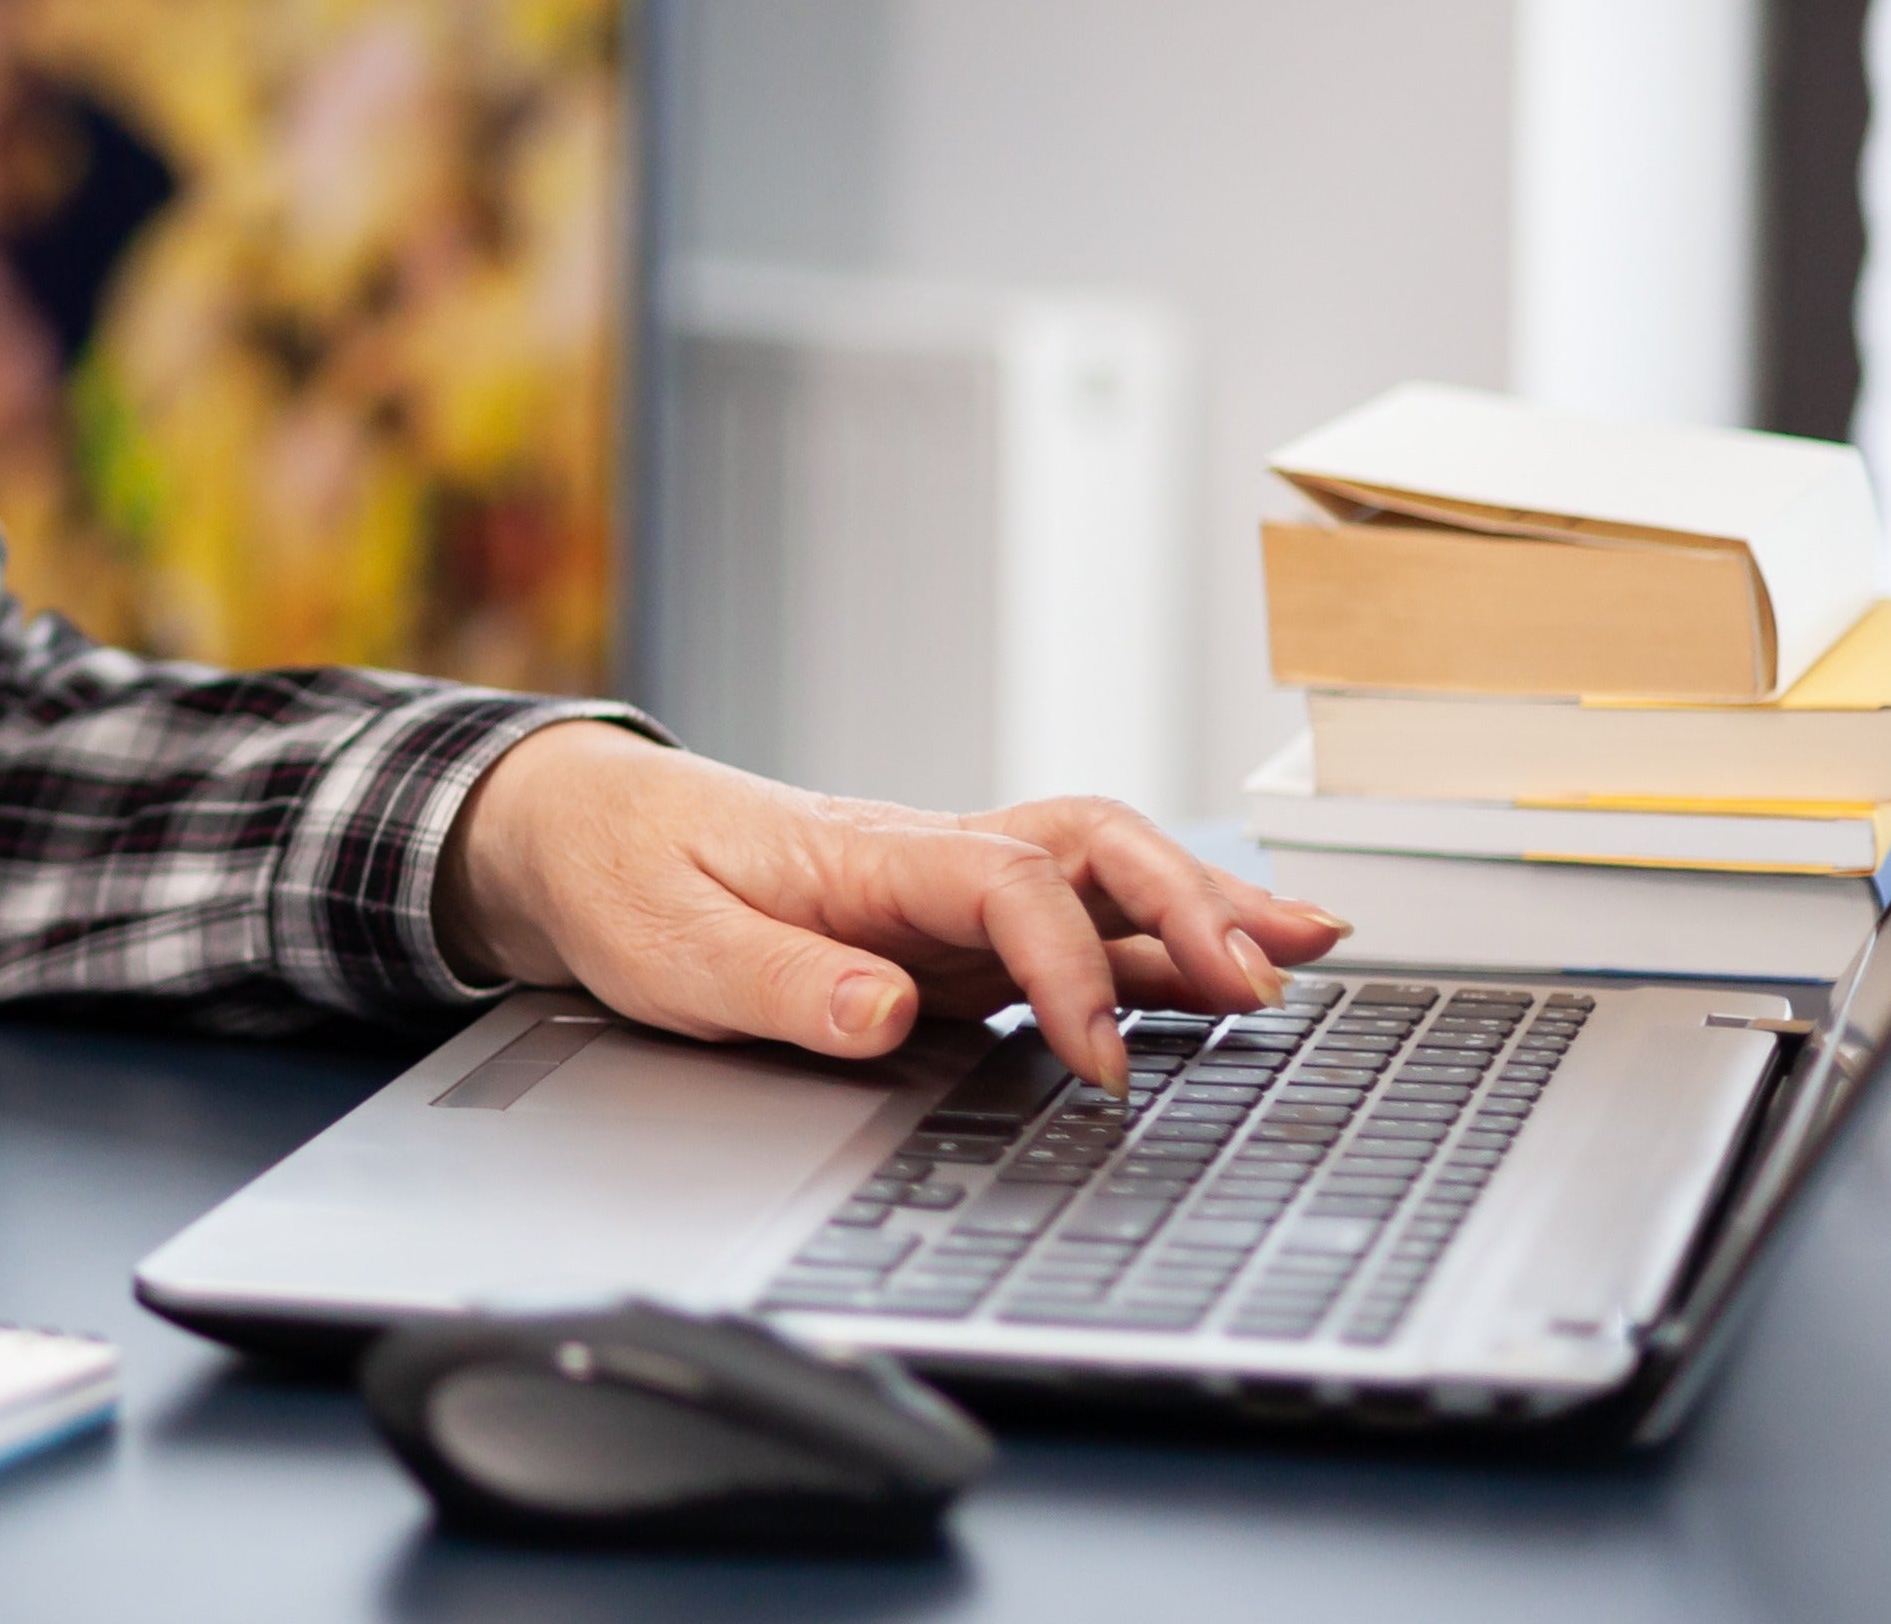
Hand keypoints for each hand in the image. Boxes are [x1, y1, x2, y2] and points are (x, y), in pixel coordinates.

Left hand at [434, 721, 1347, 1093]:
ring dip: (1203, 906)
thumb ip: (780, 983)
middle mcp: (922, 858)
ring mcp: (943, 888)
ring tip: (1310, 953)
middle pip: (1088, 846)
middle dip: (1188, 905)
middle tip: (1269, 978)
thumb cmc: (624, 878)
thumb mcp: (670, 947)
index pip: (1007, 885)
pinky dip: (1161, 942)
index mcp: (862, 855)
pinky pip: (1075, 921)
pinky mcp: (948, 928)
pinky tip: (1227, 975)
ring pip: (1100, 872)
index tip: (1100, 1059)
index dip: (1070, 967)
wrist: (580, 831)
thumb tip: (886, 1011)